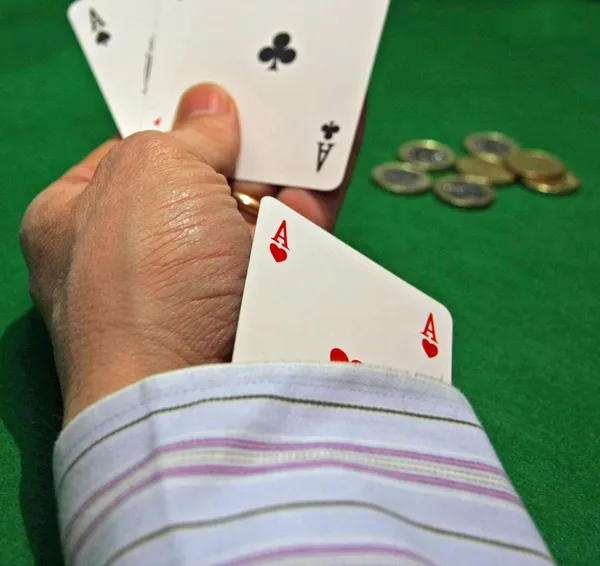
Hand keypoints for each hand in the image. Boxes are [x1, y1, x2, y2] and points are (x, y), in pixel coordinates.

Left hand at [20, 83, 362, 424]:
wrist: (190, 385)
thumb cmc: (145, 274)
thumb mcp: (152, 171)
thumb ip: (187, 131)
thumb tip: (210, 104)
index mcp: (80, 219)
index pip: (130, 156)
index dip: (174, 123)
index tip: (214, 98)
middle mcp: (139, 256)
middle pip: (197, 184)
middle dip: (236, 147)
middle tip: (272, 104)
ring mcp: (198, 286)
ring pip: (250, 214)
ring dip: (282, 172)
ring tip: (318, 123)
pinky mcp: (252, 308)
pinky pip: (287, 243)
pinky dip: (311, 207)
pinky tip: (332, 165)